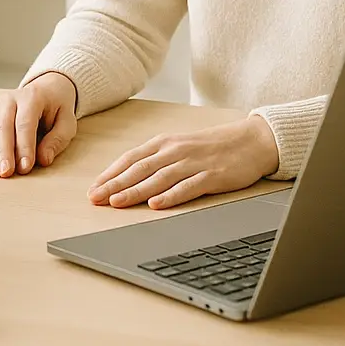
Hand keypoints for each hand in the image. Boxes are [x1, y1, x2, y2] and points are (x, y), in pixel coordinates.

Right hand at [0, 72, 77, 177]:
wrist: (46, 90)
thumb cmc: (57, 108)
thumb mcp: (68, 122)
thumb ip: (58, 140)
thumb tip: (44, 159)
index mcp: (32, 97)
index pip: (25, 124)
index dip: (24, 147)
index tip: (25, 167)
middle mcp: (10, 100)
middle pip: (2, 127)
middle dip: (3, 152)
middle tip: (6, 173)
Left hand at [89, 116, 279, 209]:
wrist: (251, 140)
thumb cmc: (212, 146)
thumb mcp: (180, 147)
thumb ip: (157, 160)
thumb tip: (129, 177)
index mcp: (165, 143)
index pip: (131, 158)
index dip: (110, 174)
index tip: (93, 188)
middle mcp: (175, 151)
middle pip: (139, 169)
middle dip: (114, 185)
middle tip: (95, 199)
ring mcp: (194, 163)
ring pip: (158, 178)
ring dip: (135, 191)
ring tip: (117, 202)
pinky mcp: (212, 176)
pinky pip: (188, 187)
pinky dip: (171, 196)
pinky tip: (156, 205)